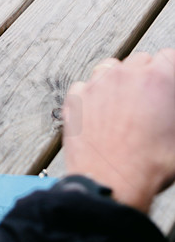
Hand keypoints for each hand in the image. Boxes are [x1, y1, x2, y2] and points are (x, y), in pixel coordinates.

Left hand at [62, 49, 174, 212]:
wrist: (111, 184)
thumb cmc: (152, 165)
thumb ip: (173, 111)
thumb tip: (166, 108)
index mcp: (159, 79)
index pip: (168, 57)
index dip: (169, 72)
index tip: (167, 84)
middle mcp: (126, 74)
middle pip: (140, 60)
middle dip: (146, 76)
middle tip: (148, 101)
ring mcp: (97, 84)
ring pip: (110, 68)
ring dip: (118, 80)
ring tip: (123, 105)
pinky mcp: (76, 98)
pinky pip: (86, 86)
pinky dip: (92, 95)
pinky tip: (100, 114)